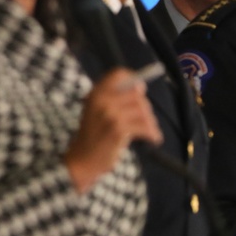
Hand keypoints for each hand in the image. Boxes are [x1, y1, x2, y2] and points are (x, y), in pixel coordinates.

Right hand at [65, 68, 161, 192]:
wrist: (82, 160)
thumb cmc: (93, 137)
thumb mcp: (96, 112)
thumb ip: (113, 98)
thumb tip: (140, 86)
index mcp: (95, 93)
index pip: (117, 74)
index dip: (133, 78)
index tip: (140, 89)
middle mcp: (102, 100)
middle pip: (136, 93)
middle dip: (145, 107)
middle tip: (146, 119)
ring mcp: (110, 114)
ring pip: (142, 110)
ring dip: (150, 122)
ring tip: (150, 131)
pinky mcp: (118, 129)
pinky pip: (144, 126)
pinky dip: (153, 134)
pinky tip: (153, 139)